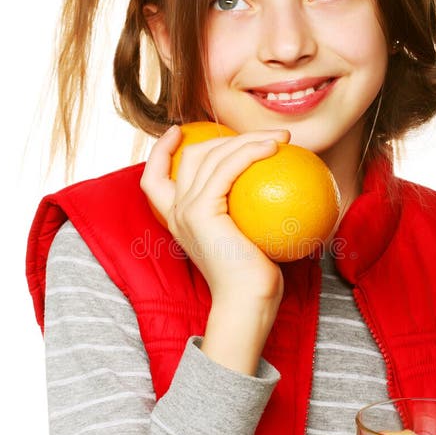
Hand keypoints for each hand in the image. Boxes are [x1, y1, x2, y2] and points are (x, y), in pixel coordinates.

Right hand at [140, 125, 290, 374]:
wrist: (247, 303)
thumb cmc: (255, 278)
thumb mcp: (245, 240)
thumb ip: (245, 217)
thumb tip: (276, 192)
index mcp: (178, 219)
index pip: (154, 178)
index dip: (161, 150)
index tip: (180, 130)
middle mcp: (176, 212)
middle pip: (192, 156)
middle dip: (226, 136)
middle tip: (265, 136)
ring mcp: (185, 210)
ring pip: (211, 155)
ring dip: (248, 139)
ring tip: (281, 138)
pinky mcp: (201, 211)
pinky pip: (227, 168)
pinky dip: (251, 151)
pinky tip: (275, 147)